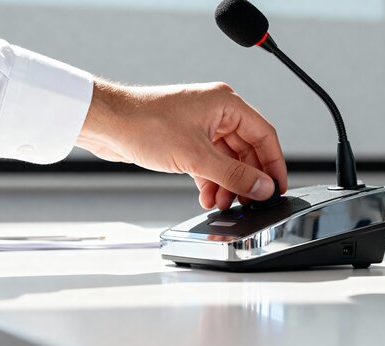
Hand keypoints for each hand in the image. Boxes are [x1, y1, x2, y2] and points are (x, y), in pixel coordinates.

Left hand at [76, 80, 286, 209]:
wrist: (106, 124)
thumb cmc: (144, 124)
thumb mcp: (196, 156)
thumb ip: (234, 175)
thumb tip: (263, 188)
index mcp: (226, 104)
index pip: (264, 135)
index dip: (274, 164)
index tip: (277, 188)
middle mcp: (217, 113)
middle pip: (246, 151)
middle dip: (245, 179)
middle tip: (248, 202)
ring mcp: (201, 127)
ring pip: (227, 160)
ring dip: (226, 184)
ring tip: (220, 203)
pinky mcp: (187, 141)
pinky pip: (209, 164)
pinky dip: (210, 181)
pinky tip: (206, 196)